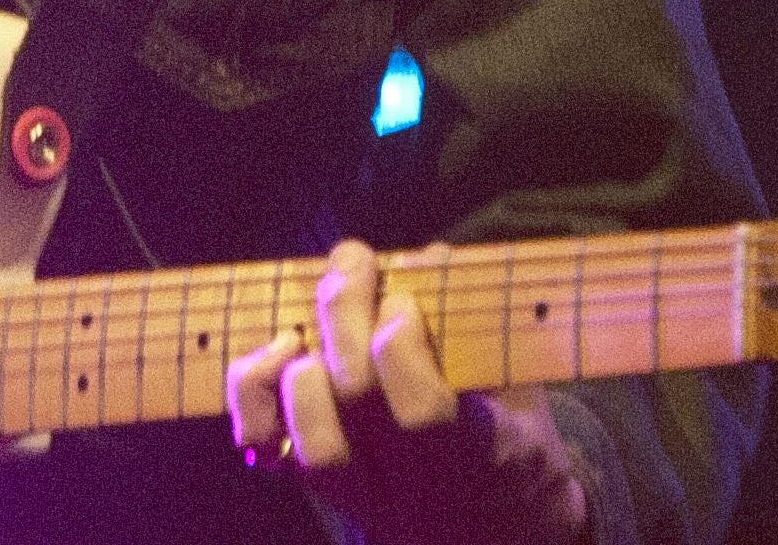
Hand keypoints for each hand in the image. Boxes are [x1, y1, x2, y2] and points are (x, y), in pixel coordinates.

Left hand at [225, 239, 589, 544]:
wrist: (495, 522)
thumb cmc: (510, 427)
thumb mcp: (522, 374)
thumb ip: (480, 317)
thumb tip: (427, 258)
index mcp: (482, 453)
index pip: (424, 412)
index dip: (400, 344)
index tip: (405, 302)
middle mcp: (415, 485)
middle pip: (357, 402)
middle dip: (343, 315)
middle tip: (354, 268)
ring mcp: (361, 494)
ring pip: (312, 442)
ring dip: (300, 366)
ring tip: (310, 326)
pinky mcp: (314, 487)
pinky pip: (265, 447)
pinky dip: (255, 392)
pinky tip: (278, 351)